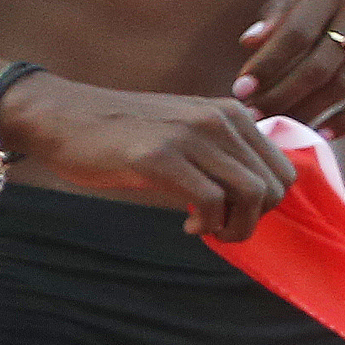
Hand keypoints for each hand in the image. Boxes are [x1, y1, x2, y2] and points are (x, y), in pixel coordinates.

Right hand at [0, 70, 297, 239]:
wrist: (60, 117)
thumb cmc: (122, 132)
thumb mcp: (186, 131)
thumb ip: (223, 152)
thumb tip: (259, 193)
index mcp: (231, 114)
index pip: (284, 170)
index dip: (267, 203)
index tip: (235, 212)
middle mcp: (219, 120)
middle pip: (273, 186)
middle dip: (255, 219)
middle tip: (221, 228)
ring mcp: (191, 136)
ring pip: (251, 194)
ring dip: (236, 226)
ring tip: (208, 230)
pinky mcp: (160, 157)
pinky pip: (211, 200)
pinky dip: (207, 223)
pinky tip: (187, 225)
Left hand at [235, 0, 344, 136]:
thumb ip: (280, 9)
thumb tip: (248, 44)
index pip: (297, 33)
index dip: (266, 65)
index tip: (241, 90)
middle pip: (319, 65)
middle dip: (281, 96)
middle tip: (253, 116)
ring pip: (344, 84)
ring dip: (307, 111)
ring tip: (279, 126)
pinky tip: (323, 133)